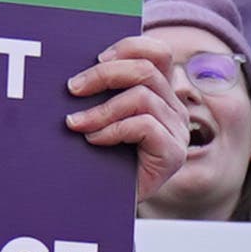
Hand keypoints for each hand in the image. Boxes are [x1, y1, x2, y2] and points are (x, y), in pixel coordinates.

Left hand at [63, 28, 193, 161]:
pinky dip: (113, 129)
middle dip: (104, 74)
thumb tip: (76, 70)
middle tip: (73, 88)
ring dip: (102, 109)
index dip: (128, 47)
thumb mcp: (102, 116)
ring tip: (76, 123)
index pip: (158, 53)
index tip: (94, 59)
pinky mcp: (174, 154)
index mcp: (161, 92)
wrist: (108, 204)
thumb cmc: (102, 157)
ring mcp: (178, 131)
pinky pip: (144, 126)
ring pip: (143, 97)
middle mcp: (174, 108)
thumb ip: (102, 92)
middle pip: (147, 69)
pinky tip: (94, 140)